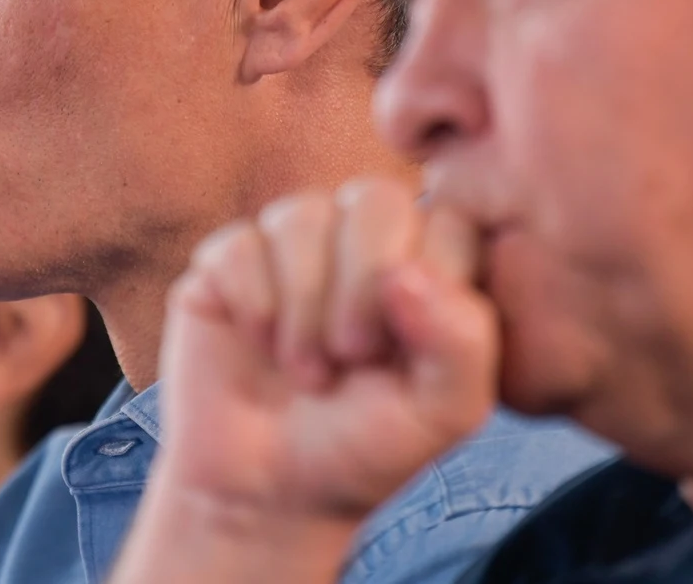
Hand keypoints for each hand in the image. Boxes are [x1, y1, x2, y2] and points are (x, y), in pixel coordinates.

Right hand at [152, 176, 498, 524]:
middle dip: (363, 285)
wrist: (271, 490)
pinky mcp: (228, 261)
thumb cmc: (366, 447)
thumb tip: (407, 270)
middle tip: (352, 356)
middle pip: (375, 200)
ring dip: (305, 306)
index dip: (426, 288)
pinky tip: (260, 344)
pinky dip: (255, 305)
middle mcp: (359, 241)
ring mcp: (292, 246)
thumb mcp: (443, 414)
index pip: (446, 221)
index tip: (407, 357)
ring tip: (307, 369)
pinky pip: (240, 245)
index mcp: (425, 264)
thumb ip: (464, 343)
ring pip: (302, 216)